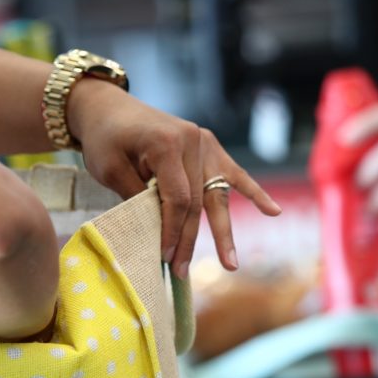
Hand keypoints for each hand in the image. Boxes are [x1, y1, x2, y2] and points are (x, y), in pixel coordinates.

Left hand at [67, 78, 281, 278]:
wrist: (109, 106)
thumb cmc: (104, 138)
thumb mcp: (110, 169)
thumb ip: (137, 197)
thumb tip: (159, 231)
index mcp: (167, 144)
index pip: (177, 198)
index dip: (171, 230)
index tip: (164, 256)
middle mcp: (192, 142)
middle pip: (196, 201)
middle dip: (189, 239)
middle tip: (181, 271)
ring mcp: (204, 143)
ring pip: (215, 194)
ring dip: (222, 231)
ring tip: (230, 263)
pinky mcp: (208, 146)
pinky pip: (233, 173)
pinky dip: (253, 193)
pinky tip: (273, 211)